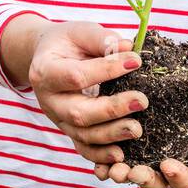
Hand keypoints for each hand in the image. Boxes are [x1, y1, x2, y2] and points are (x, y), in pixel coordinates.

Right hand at [27, 21, 149, 167]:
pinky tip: (121, 155)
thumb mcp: (80, 32)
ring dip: (112, 134)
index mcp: (45, 71)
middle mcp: (48, 100)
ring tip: (138, 129)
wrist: (49, 58)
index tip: (137, 61)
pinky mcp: (69, 131)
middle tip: (142, 101)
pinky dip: (101, 156)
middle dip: (112, 109)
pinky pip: (83, 149)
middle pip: (78, 113)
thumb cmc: (68, 43)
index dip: (107, 70)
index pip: (76, 76)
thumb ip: (101, 39)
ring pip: (83, 135)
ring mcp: (58, 119)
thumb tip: (128, 48)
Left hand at [93, 67, 187, 187]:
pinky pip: (115, 164)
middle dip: (143, 180)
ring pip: (134, 176)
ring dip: (121, 176)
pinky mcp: (128, 151)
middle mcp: (167, 169)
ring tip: (111, 171)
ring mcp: (146, 162)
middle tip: (132, 172)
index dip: (178, 177)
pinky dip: (106, 166)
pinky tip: (98, 165)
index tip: (167, 165)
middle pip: (157, 184)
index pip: (186, 180)